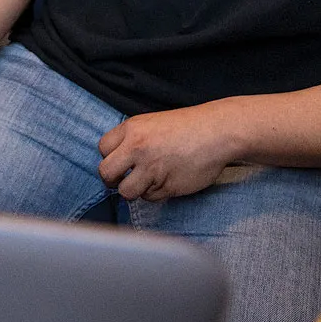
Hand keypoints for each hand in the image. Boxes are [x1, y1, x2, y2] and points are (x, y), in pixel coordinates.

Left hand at [98, 104, 235, 201]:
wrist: (217, 131)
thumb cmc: (187, 127)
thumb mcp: (152, 123)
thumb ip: (131, 139)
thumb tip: (115, 161)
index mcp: (132, 129)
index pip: (102, 149)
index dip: (110, 158)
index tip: (120, 162)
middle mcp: (138, 148)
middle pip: (106, 173)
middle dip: (113, 180)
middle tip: (124, 179)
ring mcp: (152, 168)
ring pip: (126, 192)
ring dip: (135, 190)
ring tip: (150, 181)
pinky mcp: (167, 186)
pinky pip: (150, 198)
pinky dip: (156, 194)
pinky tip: (168, 180)